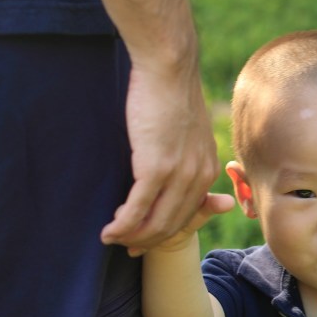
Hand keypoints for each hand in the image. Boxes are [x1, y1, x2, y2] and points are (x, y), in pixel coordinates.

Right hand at [100, 58, 220, 253]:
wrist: (168, 68)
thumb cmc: (170, 92)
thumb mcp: (187, 128)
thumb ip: (184, 152)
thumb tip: (171, 161)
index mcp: (206, 168)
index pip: (188, 212)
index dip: (166, 230)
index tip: (147, 238)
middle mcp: (198, 176)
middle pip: (174, 223)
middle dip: (148, 240)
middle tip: (127, 248)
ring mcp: (178, 174)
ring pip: (156, 221)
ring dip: (132, 236)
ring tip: (111, 239)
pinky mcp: (156, 168)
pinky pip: (139, 208)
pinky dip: (123, 224)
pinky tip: (110, 230)